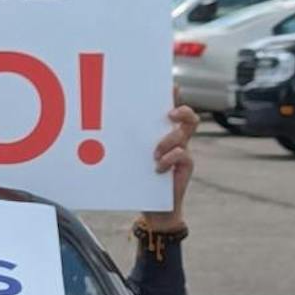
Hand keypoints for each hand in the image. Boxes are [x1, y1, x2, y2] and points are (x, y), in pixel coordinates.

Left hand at [142, 97, 196, 225]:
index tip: (171, 85)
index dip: (175, 96)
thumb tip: (106, 129)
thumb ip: (130, 145)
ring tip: (154, 153)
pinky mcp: (185, 166)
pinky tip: (157, 168)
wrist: (155, 209)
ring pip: (185, 133)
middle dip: (182, 110)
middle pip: (189, 117)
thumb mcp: (134, 159)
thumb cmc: (141, 181)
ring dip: (169, 139)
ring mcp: (183, 152)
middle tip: (169, 113)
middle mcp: (177, 140)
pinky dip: (168, 159)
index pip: (172, 111)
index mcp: (164, 134)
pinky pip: (183, 154)